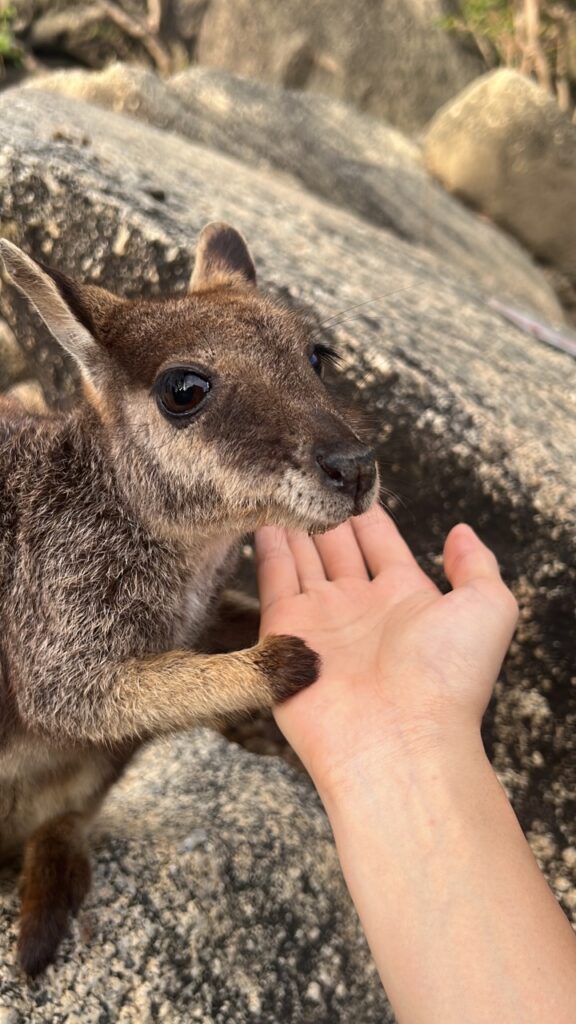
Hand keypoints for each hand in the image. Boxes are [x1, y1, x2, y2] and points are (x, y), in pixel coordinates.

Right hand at [255, 504, 517, 792]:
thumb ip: (477, 565)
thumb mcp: (488, 608)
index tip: (354, 481)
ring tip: (281, 486)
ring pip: (302, 560)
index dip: (368, 514)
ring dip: (293, 525)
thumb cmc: (449, 679)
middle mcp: (361, 608)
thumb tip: (461, 532)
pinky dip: (266, 549)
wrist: (399, 740)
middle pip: (336, 549)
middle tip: (309, 477)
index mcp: (406, 598)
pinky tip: (261, 517)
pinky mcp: (285, 635)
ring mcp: (321, 622)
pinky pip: (273, 581)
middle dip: (324, 514)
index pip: (381, 544)